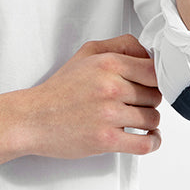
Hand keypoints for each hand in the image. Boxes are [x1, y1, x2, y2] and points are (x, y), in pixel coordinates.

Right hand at [23, 34, 161, 158]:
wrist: (32, 118)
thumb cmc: (59, 89)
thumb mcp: (87, 54)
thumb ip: (121, 45)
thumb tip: (149, 53)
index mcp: (108, 64)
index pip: (154, 70)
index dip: (157, 79)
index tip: (152, 86)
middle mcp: (110, 87)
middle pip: (155, 96)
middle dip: (149, 101)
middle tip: (136, 103)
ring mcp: (109, 115)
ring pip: (152, 119)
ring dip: (149, 122)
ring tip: (136, 120)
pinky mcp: (106, 140)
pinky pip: (145, 143)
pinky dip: (153, 142)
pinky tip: (149, 138)